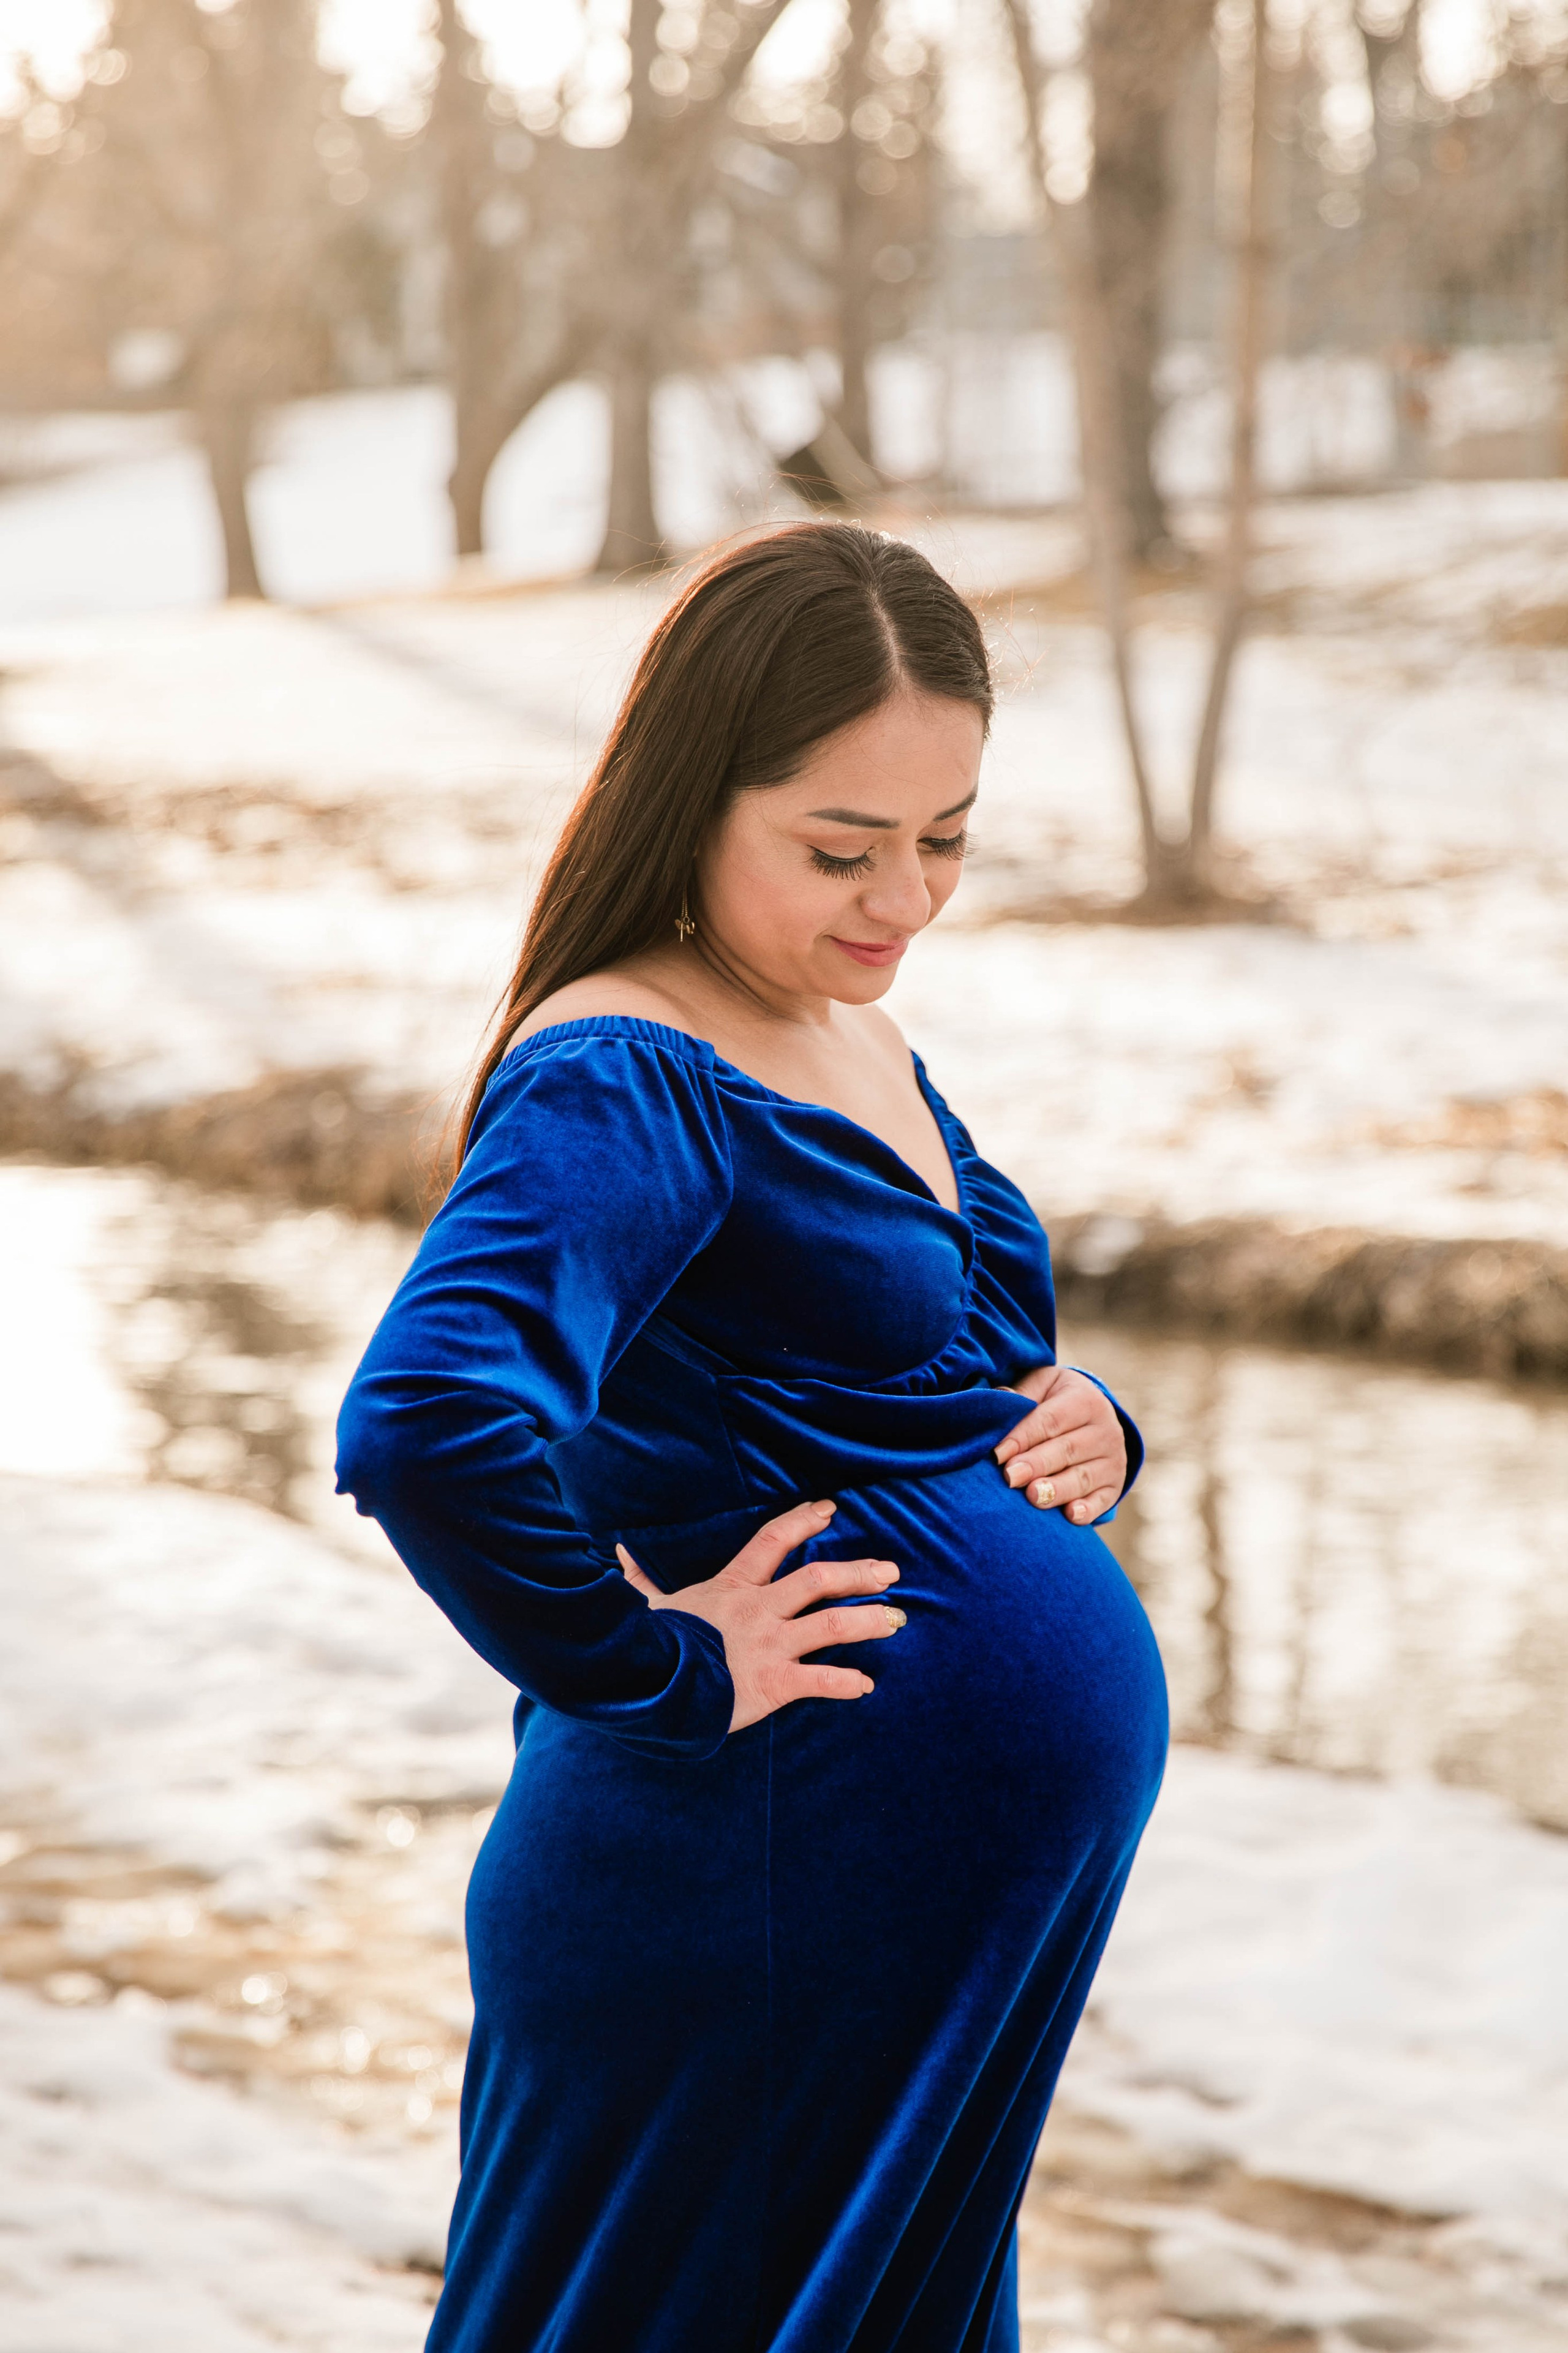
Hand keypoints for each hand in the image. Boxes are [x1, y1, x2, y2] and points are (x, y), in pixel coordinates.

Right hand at [616, 1499, 902, 1732]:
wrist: (649, 1685)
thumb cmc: (650, 1645)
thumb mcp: (649, 1607)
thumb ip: (640, 1581)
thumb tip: (618, 1553)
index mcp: (733, 1586)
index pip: (773, 1541)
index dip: (803, 1521)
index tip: (829, 1509)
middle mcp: (759, 1610)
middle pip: (819, 1580)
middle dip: (859, 1573)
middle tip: (890, 1571)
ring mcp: (770, 1646)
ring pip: (833, 1626)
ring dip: (869, 1621)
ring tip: (896, 1619)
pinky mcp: (774, 1684)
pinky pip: (821, 1682)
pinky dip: (848, 1684)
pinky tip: (867, 1686)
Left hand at [993, 1364, 1125, 1525]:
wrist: (1091, 1415)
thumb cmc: (1054, 1400)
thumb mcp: (1041, 1386)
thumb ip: (1021, 1396)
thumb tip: (1000, 1402)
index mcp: (1085, 1399)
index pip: (1050, 1420)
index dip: (1022, 1437)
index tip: (997, 1454)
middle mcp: (1106, 1429)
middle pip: (1067, 1450)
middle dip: (1037, 1465)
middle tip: (1011, 1477)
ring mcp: (1114, 1459)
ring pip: (1083, 1477)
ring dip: (1057, 1489)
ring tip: (1034, 1496)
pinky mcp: (1114, 1485)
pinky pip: (1103, 1500)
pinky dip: (1088, 1510)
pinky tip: (1071, 1515)